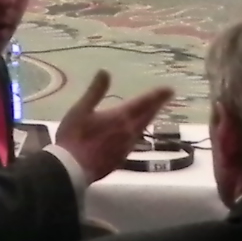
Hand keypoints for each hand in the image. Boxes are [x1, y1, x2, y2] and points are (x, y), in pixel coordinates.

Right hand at [52, 70, 171, 180]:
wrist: (72, 169)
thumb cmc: (74, 136)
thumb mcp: (80, 110)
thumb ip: (95, 91)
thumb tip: (105, 71)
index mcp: (120, 118)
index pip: (143, 103)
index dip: (157, 95)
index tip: (169, 89)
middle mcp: (129, 132)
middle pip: (147, 117)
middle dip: (157, 106)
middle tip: (166, 97)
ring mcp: (126, 148)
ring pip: (142, 130)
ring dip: (148, 119)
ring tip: (151, 112)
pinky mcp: (120, 159)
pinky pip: (134, 142)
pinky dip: (138, 133)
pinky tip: (134, 134)